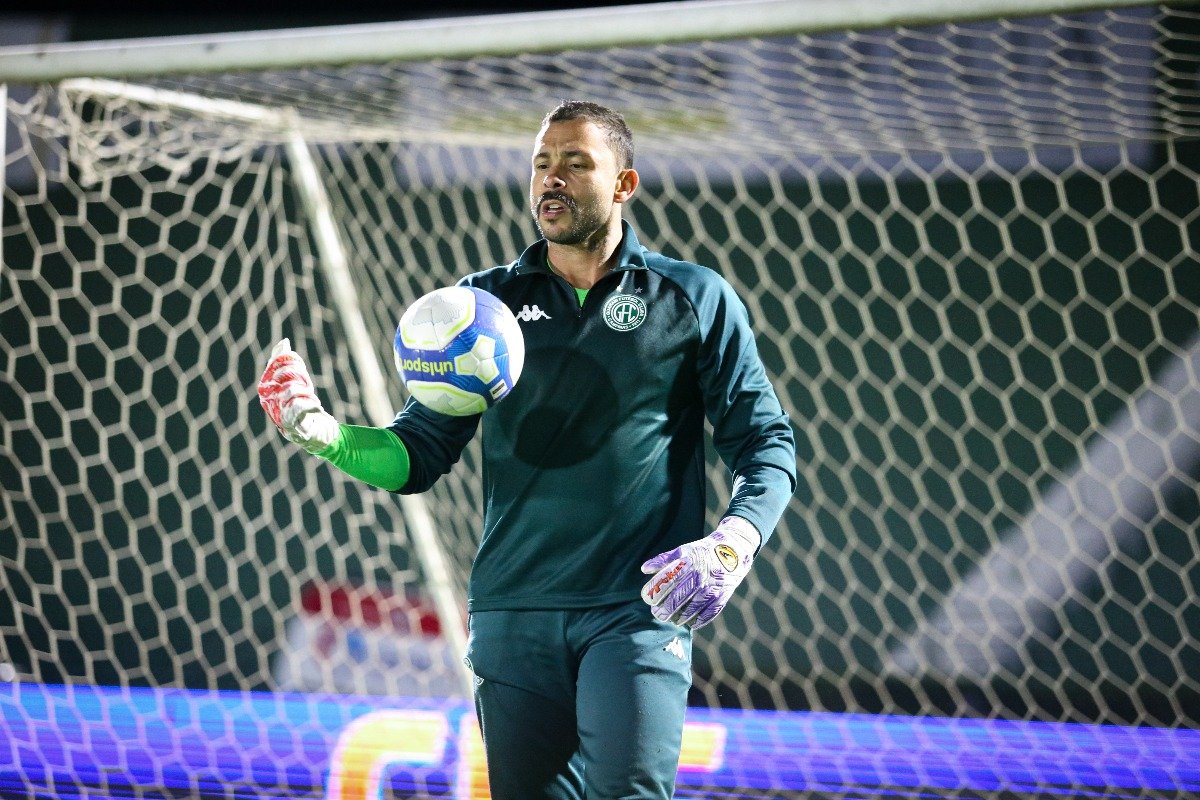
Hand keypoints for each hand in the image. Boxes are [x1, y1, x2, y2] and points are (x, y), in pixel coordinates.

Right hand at [257, 338, 339, 453]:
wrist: (317, 433)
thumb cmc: (305, 407)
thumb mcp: (297, 382)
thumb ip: (288, 364)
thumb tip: (283, 342)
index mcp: (267, 391)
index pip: (273, 369)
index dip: (287, 363)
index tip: (299, 365)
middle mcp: (269, 403)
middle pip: (281, 379)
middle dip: (298, 376)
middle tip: (307, 383)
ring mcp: (278, 415)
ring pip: (290, 391)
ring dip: (306, 392)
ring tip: (312, 397)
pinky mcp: (291, 426)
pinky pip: (298, 407)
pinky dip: (310, 403)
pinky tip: (316, 406)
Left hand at [640, 516, 760, 628]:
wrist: (734, 550)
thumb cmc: (703, 551)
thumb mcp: (684, 550)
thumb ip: (664, 560)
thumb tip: (644, 569)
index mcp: (688, 564)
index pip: (665, 581)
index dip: (653, 592)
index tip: (646, 598)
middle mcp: (699, 577)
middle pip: (676, 600)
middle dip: (663, 610)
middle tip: (657, 614)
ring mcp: (711, 589)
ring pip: (690, 611)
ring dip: (678, 618)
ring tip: (672, 619)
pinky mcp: (722, 598)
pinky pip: (706, 616)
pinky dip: (697, 622)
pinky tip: (690, 622)